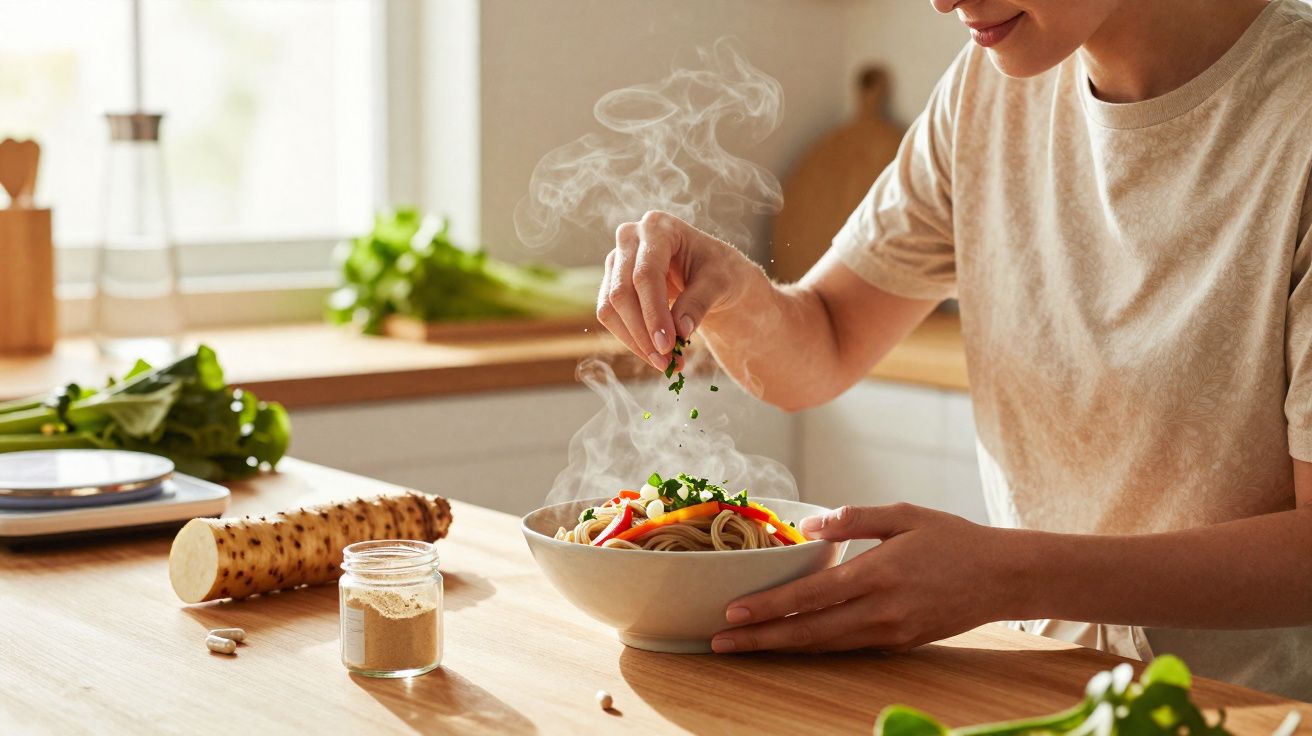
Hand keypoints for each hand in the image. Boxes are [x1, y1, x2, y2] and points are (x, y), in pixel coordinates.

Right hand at [597, 210, 754, 369]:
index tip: (668, 346)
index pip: (646, 275)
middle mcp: (630, 238)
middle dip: (643, 332)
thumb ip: (699, 302)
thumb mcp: (720, 282)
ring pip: (610, 307)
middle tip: (666, 362)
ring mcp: (617, 260)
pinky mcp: (612, 283)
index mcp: (658, 227)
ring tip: (664, 363)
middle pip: (622, 292)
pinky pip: (610, 316)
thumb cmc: (720, 270)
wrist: (713, 274)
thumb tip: (680, 331)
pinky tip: (654, 354)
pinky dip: (631, 340)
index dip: (654, 313)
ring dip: (634, 341)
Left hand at [711, 503, 1018, 652]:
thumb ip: (854, 519)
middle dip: (760, 640)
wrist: (1004, 577)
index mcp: (878, 574)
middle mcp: (881, 611)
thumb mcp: (903, 514)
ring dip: (781, 647)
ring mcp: (891, 633)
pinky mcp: (900, 644)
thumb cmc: (952, 539)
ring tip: (745, 646)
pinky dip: (815, 646)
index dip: (769, 607)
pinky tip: (790, 642)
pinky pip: (848, 647)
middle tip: (719, 643)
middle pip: (809, 632)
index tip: (733, 613)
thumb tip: (808, 526)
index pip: (811, 597)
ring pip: (825, 645)